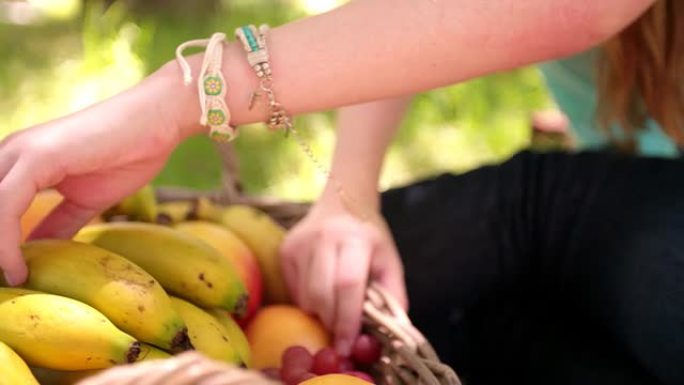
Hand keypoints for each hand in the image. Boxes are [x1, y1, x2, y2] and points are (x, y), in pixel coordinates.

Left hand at [0, 68, 184, 285]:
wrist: (156, 123)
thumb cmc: (127, 154)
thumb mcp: (85, 200)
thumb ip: (58, 223)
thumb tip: (35, 254)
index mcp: (18, 162)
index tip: (7, 279)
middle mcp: (9, 154)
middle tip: (1, 283)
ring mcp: (21, 153)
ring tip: (7, 281)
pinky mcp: (37, 157)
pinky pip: (4, 206)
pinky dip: (4, 242)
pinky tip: (18, 268)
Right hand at [280, 196, 406, 355]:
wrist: (342, 203)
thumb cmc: (369, 238)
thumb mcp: (390, 261)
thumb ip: (393, 295)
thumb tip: (392, 331)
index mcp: (356, 239)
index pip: (348, 284)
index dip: (348, 319)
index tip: (348, 346)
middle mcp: (324, 238)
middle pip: (322, 294)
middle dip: (331, 323)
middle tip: (341, 338)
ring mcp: (300, 243)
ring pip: (305, 297)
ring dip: (320, 314)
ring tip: (334, 310)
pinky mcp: (285, 250)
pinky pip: (293, 290)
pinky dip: (308, 301)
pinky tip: (321, 292)